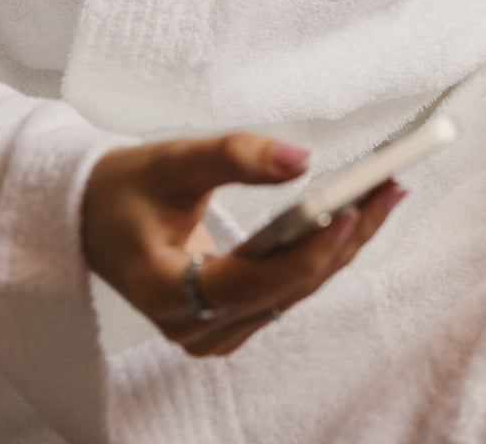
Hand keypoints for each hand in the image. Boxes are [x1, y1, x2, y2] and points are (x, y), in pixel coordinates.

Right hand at [81, 133, 404, 355]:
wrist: (95, 217)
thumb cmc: (126, 188)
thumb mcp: (173, 160)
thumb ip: (237, 156)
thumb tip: (304, 159)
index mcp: (164, 290)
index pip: (250, 282)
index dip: (305, 250)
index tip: (352, 209)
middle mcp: (193, 324)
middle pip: (286, 289)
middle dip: (343, 237)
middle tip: (390, 185)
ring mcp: (214, 329)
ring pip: (296, 292)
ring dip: (343, 243)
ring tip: (386, 192)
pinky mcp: (231, 319)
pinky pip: (289, 290)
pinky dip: (323, 250)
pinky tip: (356, 214)